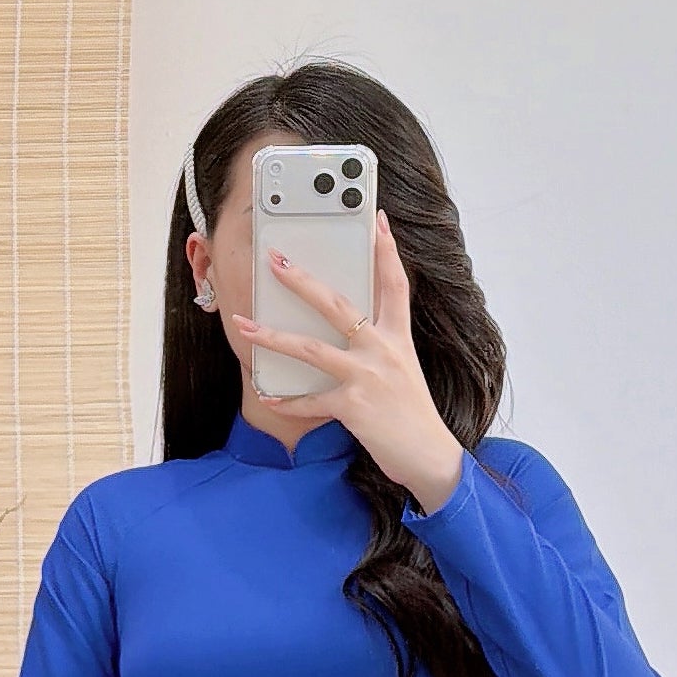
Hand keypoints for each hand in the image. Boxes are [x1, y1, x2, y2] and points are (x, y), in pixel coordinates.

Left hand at [230, 210, 466, 514]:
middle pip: (338, 304)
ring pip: (312, 348)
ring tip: (246, 324)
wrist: (430, 457)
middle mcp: (384, 350)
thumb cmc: (413, 416)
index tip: (377, 219)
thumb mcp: (404, 371)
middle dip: (303, 281)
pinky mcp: (353, 406)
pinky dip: (286, 400)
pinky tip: (267, 395)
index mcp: (399, 338)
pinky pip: (310, 401)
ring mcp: (367, 377)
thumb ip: (379, 347)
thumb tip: (348, 333)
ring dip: (273, 336)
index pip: (395, 284)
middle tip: (276, 260)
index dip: (387, 250)